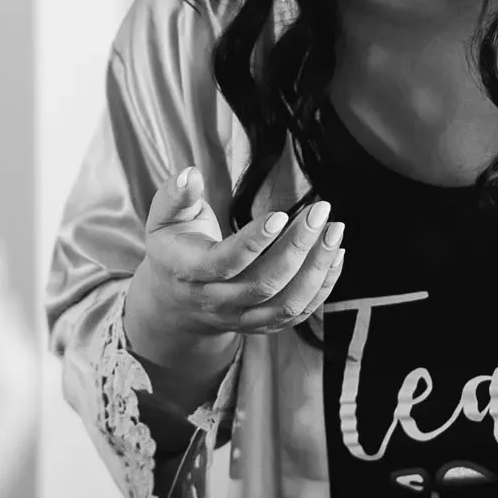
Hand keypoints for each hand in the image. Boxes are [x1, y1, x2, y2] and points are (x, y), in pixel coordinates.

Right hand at [124, 168, 341, 384]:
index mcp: (189, 272)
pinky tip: (335, 255)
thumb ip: (175, 195)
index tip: (282, 213)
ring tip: (334, 230)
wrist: (173, 302)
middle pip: (264, 284)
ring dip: (317, 268)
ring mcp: (240, 317)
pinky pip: (298, 313)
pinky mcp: (261, 324)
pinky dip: (322, 287)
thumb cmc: (172, 249)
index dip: (255, 241)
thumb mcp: (162, 219)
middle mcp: (216, 301)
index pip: (226, 262)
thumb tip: (191, 173)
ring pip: (286, 303)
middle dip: (297, 247)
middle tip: (319, 211)